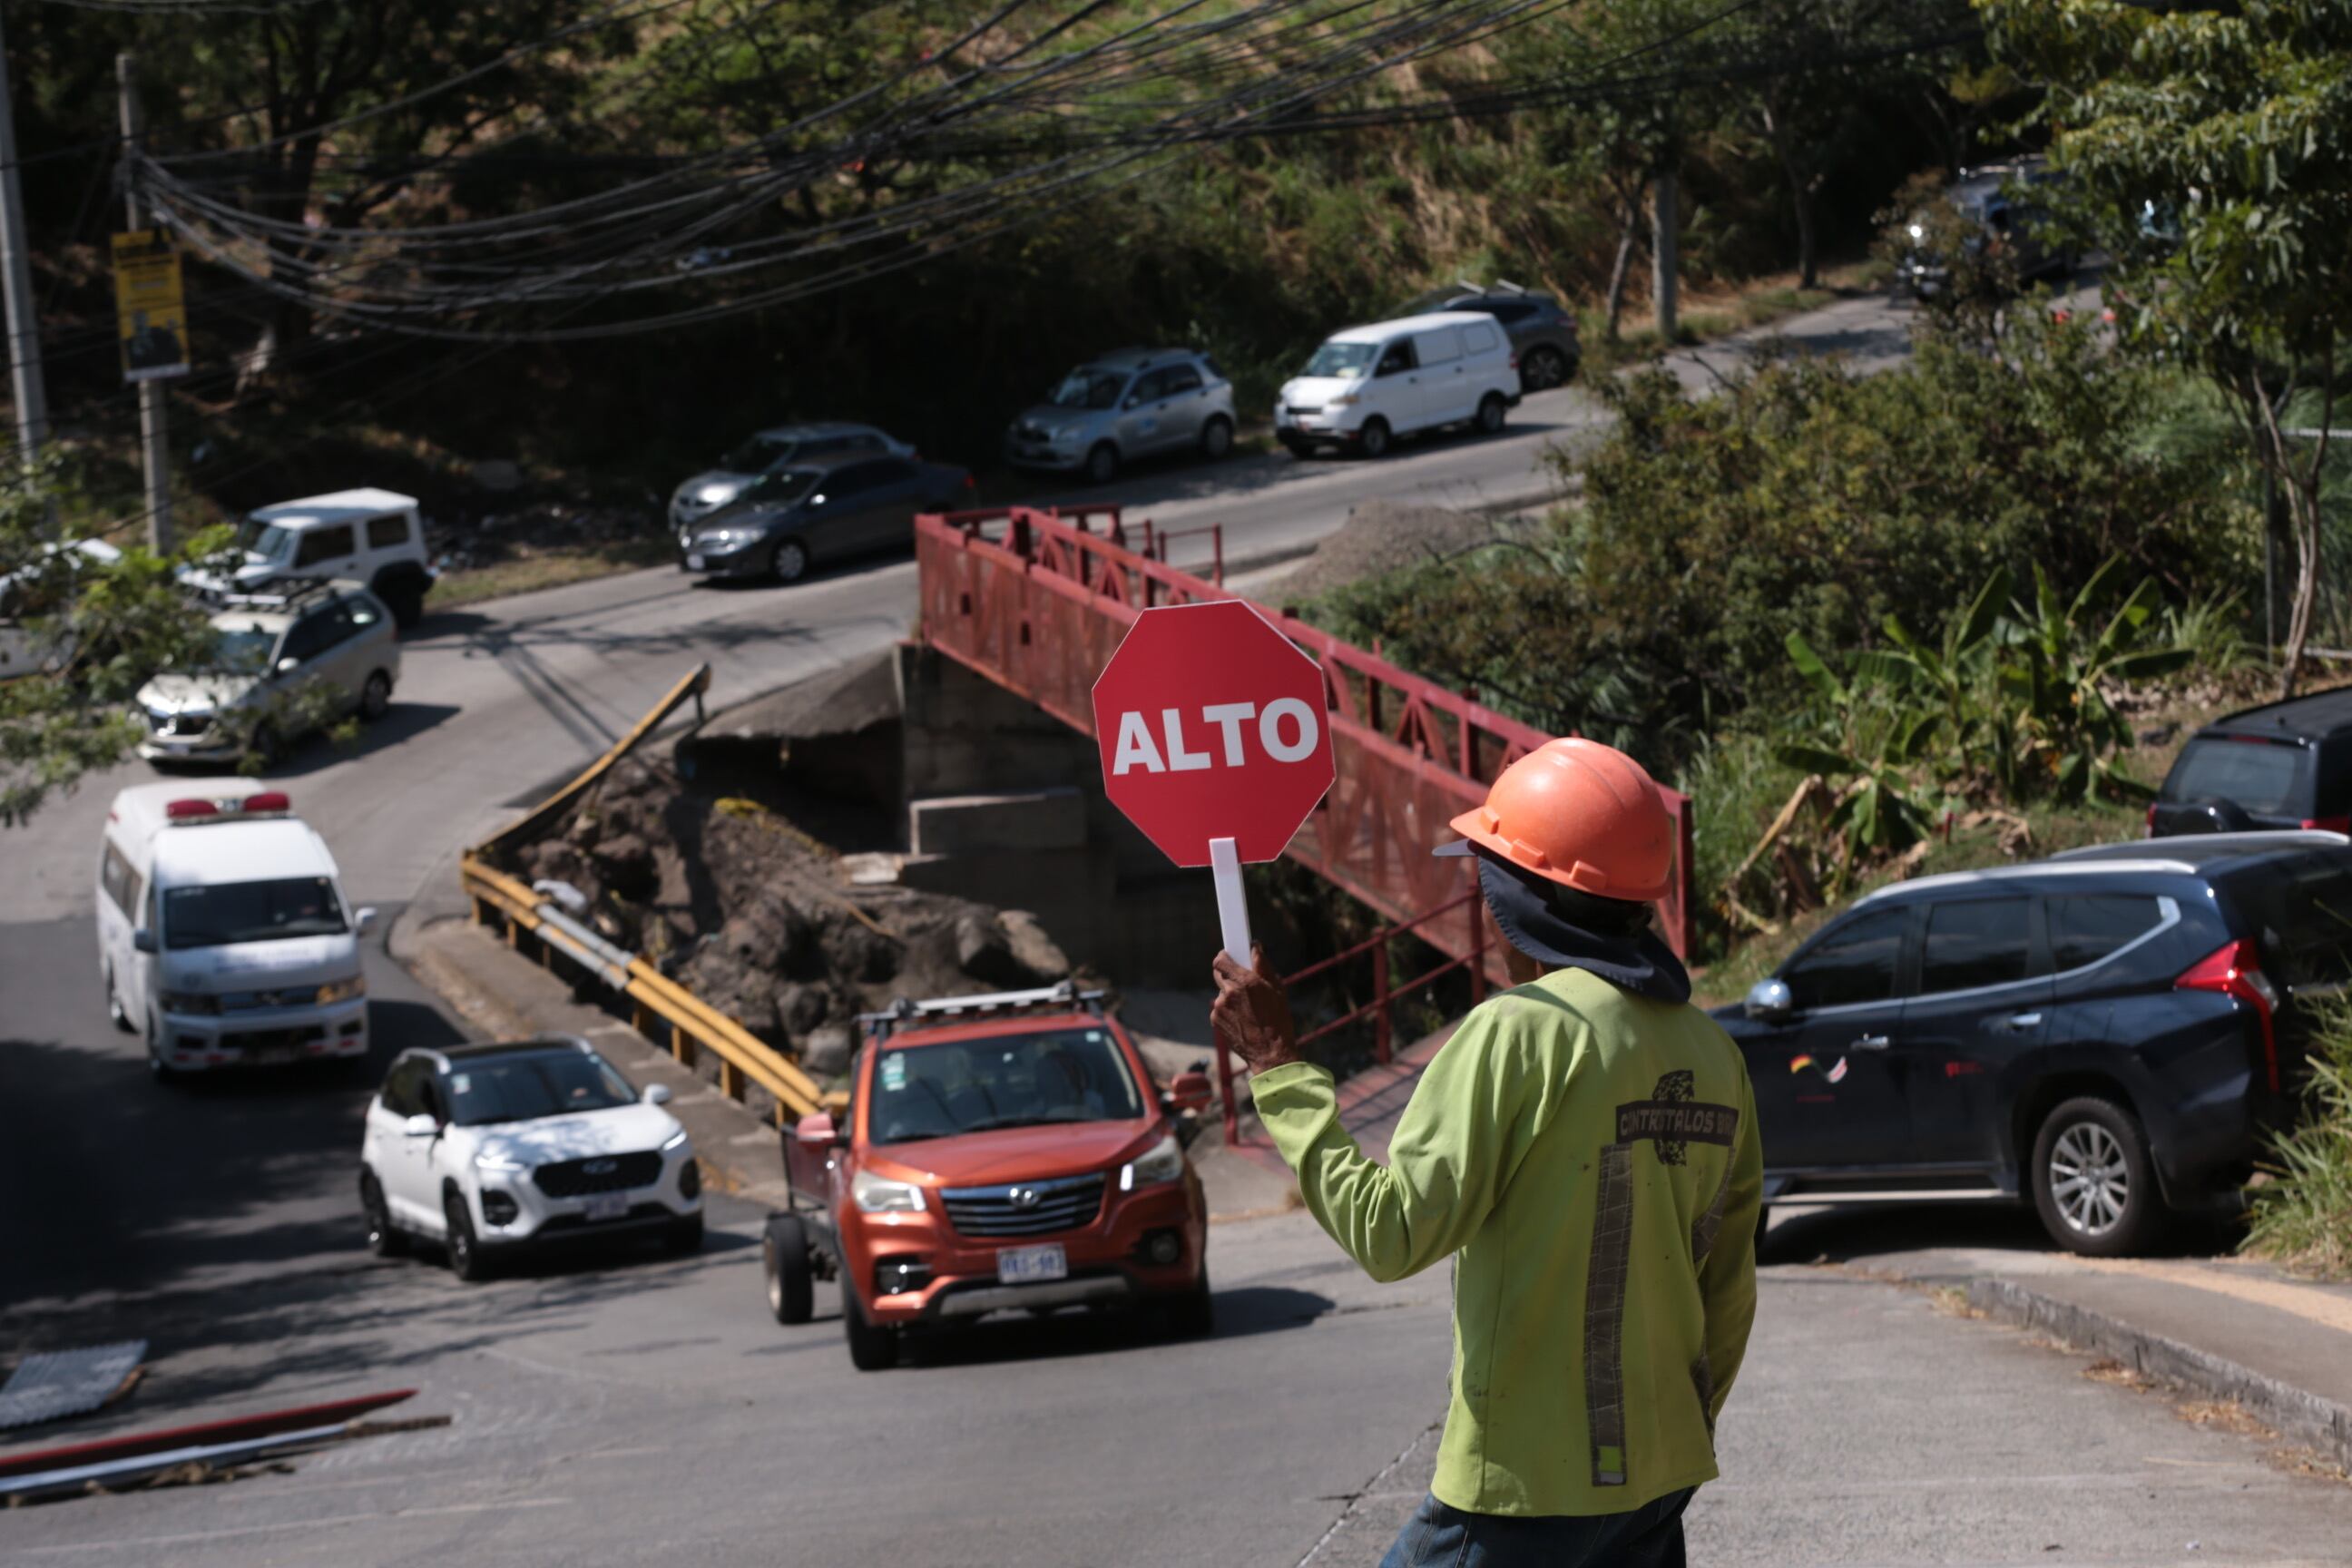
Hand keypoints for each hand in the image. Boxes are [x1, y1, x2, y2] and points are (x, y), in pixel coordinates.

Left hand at [1211, 943, 1299, 1073]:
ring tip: (1248, 1008)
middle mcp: (1229, 992)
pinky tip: (1242, 1019)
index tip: (1229, 956)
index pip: (1221, 959)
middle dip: (1229, 975)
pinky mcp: (1215, 1019)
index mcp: (1246, 981)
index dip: (1224, 956)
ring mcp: (1220, 1007)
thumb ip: (1263, 966)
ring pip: (1221, 992)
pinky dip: (1228, 1010)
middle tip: (1242, 982)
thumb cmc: (1278, 1021)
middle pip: (1219, 974)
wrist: (1270, 1054)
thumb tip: (1255, 946)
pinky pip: (1219, 1008)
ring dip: (1230, 995)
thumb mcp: (1277, 990)